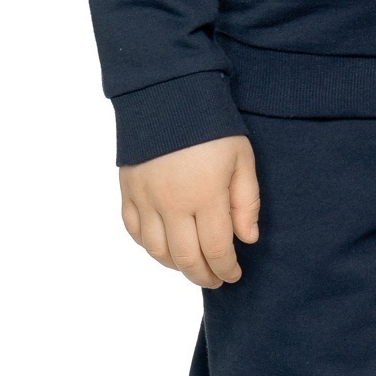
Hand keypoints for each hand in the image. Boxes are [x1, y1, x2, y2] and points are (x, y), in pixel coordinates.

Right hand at [118, 134, 259, 288]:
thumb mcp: (242, 158)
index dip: (226, 269)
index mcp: (205, 195)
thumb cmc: (212, 125)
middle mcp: (172, 203)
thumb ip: (246, 201)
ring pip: (157, 250)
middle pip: (186, 258)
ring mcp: (146, 198)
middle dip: (203, 275)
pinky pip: (134, 230)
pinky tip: (164, 246)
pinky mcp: (128, 190)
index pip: (216, 249)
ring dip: (176, 265)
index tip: (234, 274)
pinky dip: (149, 246)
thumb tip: (247, 239)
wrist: (169, 95)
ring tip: (192, 265)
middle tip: (215, 280)